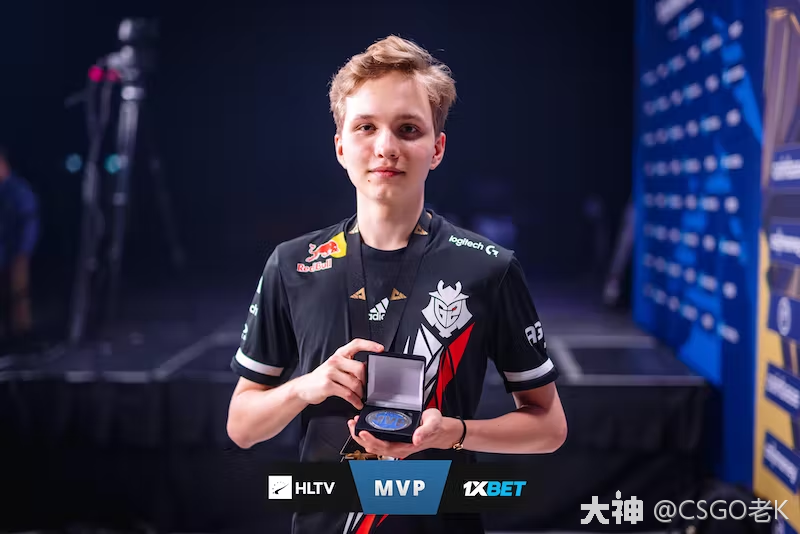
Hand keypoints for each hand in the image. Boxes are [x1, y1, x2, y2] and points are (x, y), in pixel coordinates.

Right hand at [294, 338, 382, 409]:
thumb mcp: (336, 367)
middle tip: (367, 388)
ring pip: (355, 383)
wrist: (304, 387)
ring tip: (361, 397)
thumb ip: (350, 366)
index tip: (380, 349)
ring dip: (361, 393)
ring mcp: (330, 372)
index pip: (356, 344)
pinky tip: (356, 403)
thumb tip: (369, 370)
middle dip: (366, 381)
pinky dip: (355, 401)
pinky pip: (347, 394)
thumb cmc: (323, 377)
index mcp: (339, 354)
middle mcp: (335, 361)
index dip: (370, 345)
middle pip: (360, 368)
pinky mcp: (327, 385)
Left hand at [346, 408, 460, 458]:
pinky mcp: (393, 439)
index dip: (372, 440)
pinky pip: (377, 440)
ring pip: (373, 445)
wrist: (439, 429)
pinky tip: (363, 426)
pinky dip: (368, 434)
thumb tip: (416, 438)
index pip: (384, 446)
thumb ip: (425, 430)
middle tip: (352, 424)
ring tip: (353, 424)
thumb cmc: (435, 426)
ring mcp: (394, 444)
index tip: (363, 432)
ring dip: (361, 436)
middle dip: (361, 437)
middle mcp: (398, 447)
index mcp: (406, 445)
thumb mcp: (433, 423)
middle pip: (374, 447)